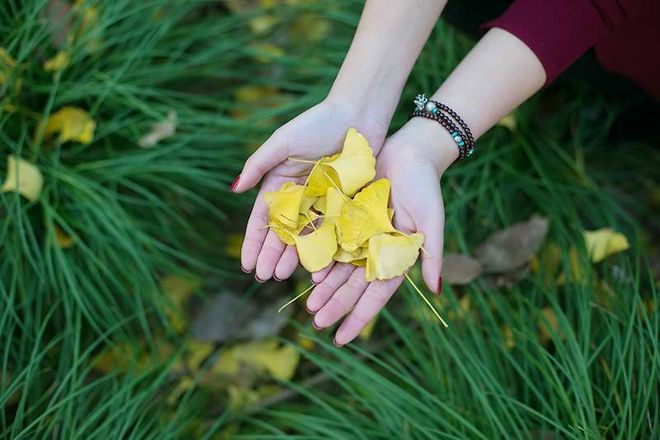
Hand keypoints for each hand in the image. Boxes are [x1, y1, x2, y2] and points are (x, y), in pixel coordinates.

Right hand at [233, 98, 387, 281]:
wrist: (358, 115)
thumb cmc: (318, 123)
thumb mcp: (282, 142)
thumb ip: (259, 164)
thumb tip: (234, 189)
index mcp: (281, 184)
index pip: (263, 220)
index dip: (254, 243)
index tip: (247, 264)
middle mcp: (301, 198)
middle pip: (282, 234)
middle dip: (271, 256)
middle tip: (264, 277)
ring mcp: (323, 204)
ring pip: (306, 238)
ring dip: (293, 258)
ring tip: (283, 276)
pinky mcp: (346, 206)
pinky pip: (332, 232)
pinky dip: (324, 249)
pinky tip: (316, 266)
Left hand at [306, 117, 458, 345]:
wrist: (410, 151)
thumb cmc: (426, 186)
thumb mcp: (431, 221)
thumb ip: (432, 254)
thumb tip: (437, 291)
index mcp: (395, 256)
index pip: (376, 294)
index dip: (360, 316)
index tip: (343, 339)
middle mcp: (375, 249)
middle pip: (352, 285)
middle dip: (336, 304)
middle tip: (317, 322)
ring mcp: (358, 234)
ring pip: (338, 267)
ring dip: (324, 287)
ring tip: (309, 305)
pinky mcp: (344, 216)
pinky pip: (329, 240)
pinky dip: (320, 256)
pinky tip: (308, 271)